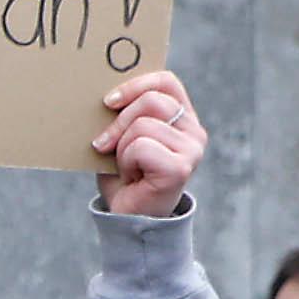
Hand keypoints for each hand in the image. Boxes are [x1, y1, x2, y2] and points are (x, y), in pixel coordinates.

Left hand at [93, 67, 203, 218]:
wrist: (128, 216)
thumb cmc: (124, 175)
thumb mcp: (122, 137)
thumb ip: (124, 114)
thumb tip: (105, 94)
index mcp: (183, 117)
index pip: (166, 81)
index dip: (135, 85)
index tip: (108, 101)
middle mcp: (194, 131)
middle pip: (151, 101)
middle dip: (119, 122)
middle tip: (104, 144)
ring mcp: (191, 149)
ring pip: (142, 125)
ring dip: (121, 148)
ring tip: (127, 166)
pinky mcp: (180, 167)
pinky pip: (140, 147)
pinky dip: (125, 162)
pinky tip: (132, 177)